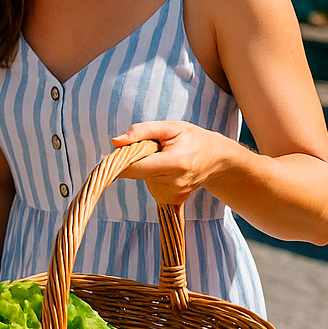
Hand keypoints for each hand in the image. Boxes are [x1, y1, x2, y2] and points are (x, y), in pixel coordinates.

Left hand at [111, 121, 242, 207]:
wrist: (218, 160)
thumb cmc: (194, 139)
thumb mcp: (171, 127)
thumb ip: (143, 131)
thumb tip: (115, 141)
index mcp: (174, 163)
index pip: (134, 167)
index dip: (119, 162)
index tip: (109, 157)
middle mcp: (174, 183)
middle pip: (137, 173)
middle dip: (137, 159)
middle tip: (154, 148)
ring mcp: (174, 195)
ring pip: (143, 179)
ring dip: (147, 168)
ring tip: (165, 158)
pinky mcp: (173, 201)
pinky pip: (151, 187)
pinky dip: (154, 177)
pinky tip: (167, 171)